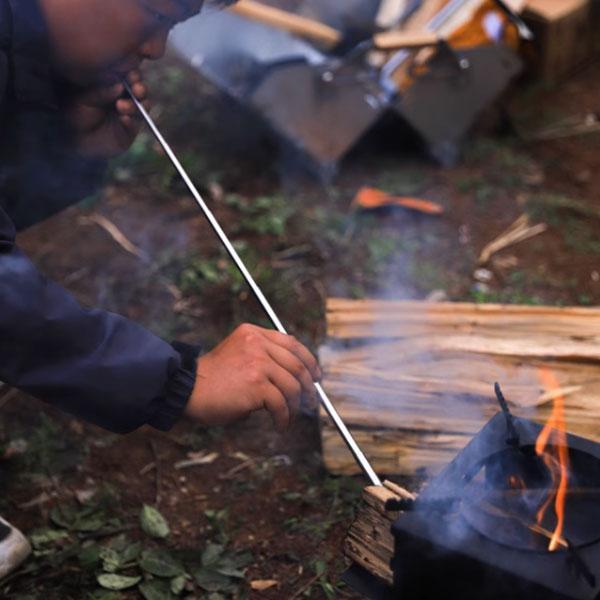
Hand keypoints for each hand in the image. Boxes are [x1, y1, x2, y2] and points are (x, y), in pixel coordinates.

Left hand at [68, 71, 147, 158]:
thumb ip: (102, 92)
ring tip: (121, 107)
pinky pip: (135, 126)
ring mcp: (129, 116)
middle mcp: (125, 100)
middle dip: (141, 89)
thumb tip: (120, 86)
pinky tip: (124, 119)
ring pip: (142, 109)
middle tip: (136, 89)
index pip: (129, 78)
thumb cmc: (75, 113)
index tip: (132, 75)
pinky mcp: (128, 133)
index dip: (134, 76)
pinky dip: (131, 122)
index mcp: (114, 87)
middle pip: (141, 92)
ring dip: (135, 106)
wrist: (72, 138)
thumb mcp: (84, 98)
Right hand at [185, 324, 321, 431]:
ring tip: (289, 417)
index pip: (291, 343)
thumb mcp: (237, 354)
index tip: (316, 375)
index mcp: (253, 333)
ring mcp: (258, 363)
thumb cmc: (211, 379)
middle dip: (309, 386)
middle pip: (297, 364)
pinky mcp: (256, 385)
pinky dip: (284, 418)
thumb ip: (262, 356)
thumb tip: (296, 375)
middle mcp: (257, 344)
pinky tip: (280, 425)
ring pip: (292, 386)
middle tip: (310, 400)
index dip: (309, 360)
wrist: (187, 390)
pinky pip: (281, 404)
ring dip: (295, 406)